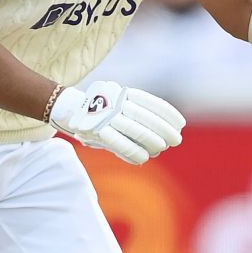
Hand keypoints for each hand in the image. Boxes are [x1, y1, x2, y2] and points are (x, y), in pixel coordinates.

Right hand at [49, 81, 183, 164]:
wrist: (71, 110)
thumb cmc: (102, 111)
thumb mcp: (119, 104)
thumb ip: (137, 114)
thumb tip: (163, 134)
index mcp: (125, 95)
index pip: (152, 103)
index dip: (168, 113)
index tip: (180, 124)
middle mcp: (117, 103)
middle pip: (147, 117)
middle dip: (165, 129)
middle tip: (177, 140)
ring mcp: (106, 117)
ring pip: (135, 130)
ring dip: (152, 140)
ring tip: (162, 147)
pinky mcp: (97, 131)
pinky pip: (119, 143)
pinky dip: (133, 151)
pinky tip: (144, 157)